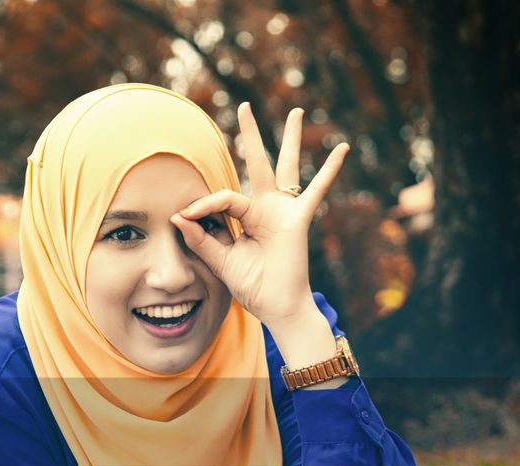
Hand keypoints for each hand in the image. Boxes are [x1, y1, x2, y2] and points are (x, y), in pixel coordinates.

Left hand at [172, 102, 349, 329]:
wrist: (276, 306)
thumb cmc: (252, 285)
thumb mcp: (219, 261)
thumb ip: (201, 239)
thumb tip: (178, 215)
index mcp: (244, 217)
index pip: (221, 198)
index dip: (201, 205)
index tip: (182, 215)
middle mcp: (264, 207)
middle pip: (256, 163)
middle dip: (250, 135)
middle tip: (243, 105)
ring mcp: (282, 210)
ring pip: (285, 167)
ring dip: (290, 139)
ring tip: (296, 111)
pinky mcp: (298, 219)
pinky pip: (316, 191)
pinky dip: (329, 172)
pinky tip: (342, 149)